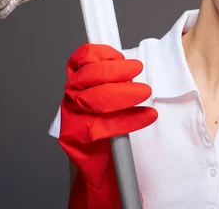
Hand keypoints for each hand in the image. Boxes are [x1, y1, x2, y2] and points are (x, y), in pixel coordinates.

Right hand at [59, 43, 157, 207]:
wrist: (100, 164)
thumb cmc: (109, 124)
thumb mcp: (111, 95)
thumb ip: (117, 79)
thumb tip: (136, 66)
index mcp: (77, 80)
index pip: (82, 58)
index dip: (102, 54)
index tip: (122, 58)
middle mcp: (71, 96)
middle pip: (89, 78)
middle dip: (117, 73)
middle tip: (140, 74)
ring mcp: (70, 117)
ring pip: (94, 100)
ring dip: (123, 94)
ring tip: (145, 93)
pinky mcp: (75, 138)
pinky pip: (102, 127)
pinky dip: (128, 120)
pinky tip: (147, 116)